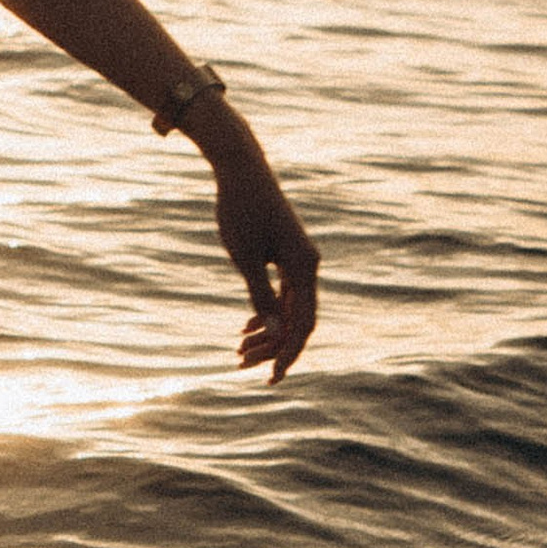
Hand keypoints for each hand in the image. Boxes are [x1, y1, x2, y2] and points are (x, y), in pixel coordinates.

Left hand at [202, 126, 319, 383]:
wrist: (240, 169)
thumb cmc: (240, 209)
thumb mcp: (245, 257)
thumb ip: (261, 296)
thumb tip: (273, 332)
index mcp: (303, 267)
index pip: (303, 324)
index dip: (288, 353)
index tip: (272, 378)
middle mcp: (308, 265)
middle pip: (297, 320)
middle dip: (272, 347)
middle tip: (241, 364)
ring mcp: (298, 260)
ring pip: (289, 309)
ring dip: (267, 332)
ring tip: (239, 351)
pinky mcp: (286, 255)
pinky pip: (283, 294)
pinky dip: (267, 312)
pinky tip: (246, 328)